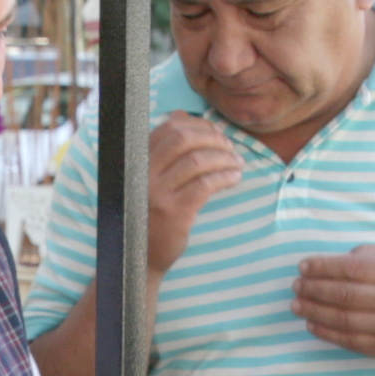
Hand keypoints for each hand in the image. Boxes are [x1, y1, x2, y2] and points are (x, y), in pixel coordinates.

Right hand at [147, 116, 240, 276]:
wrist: (137, 259)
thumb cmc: (148, 214)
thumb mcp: (148, 177)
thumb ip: (161, 151)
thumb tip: (182, 116)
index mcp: (137, 160)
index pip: (169, 127)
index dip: (199, 126)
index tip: (217, 134)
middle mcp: (143, 173)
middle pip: (183, 138)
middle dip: (213, 139)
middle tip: (230, 148)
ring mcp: (157, 193)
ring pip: (197, 160)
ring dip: (224, 158)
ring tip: (237, 164)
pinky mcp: (174, 213)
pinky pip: (205, 185)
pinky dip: (225, 177)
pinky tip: (234, 179)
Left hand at [296, 244, 374, 367]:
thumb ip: (374, 254)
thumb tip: (341, 259)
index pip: (351, 269)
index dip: (322, 267)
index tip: (303, 266)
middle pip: (343, 294)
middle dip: (313, 289)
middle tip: (296, 286)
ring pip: (343, 319)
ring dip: (314, 311)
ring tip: (296, 305)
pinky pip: (350, 340)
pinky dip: (327, 332)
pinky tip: (312, 324)